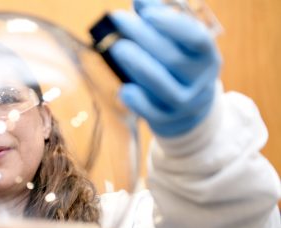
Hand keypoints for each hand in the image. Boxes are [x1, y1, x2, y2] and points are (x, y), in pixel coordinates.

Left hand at [108, 0, 220, 136]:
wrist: (187, 110)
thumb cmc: (177, 67)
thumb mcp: (177, 44)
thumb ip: (159, 20)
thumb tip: (140, 1)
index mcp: (206, 56)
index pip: (197, 40)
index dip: (173, 26)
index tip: (147, 13)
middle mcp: (200, 81)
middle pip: (173, 60)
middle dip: (144, 37)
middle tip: (118, 19)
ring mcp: (185, 103)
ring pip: (164, 87)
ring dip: (139, 66)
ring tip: (117, 47)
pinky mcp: (167, 120)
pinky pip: (152, 113)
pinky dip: (138, 102)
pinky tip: (124, 88)